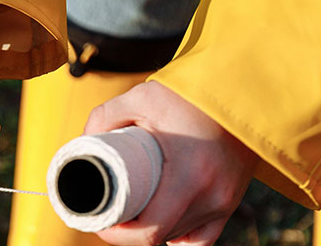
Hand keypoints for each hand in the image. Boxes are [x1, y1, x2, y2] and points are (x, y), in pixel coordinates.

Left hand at [84, 81, 258, 245]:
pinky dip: (179, 235)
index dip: (118, 234)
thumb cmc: (188, 93)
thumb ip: (105, 117)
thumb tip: (82, 144)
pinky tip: (162, 224)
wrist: (238, 89)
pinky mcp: (231, 201)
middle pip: (161, 236)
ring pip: (180, 237)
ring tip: (130, 213)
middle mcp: (210, 196)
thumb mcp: (140, 97)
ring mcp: (224, 202)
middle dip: (130, 230)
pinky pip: (202, 237)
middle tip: (108, 213)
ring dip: (153, 230)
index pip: (150, 231)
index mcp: (188, 175)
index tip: (99, 219)